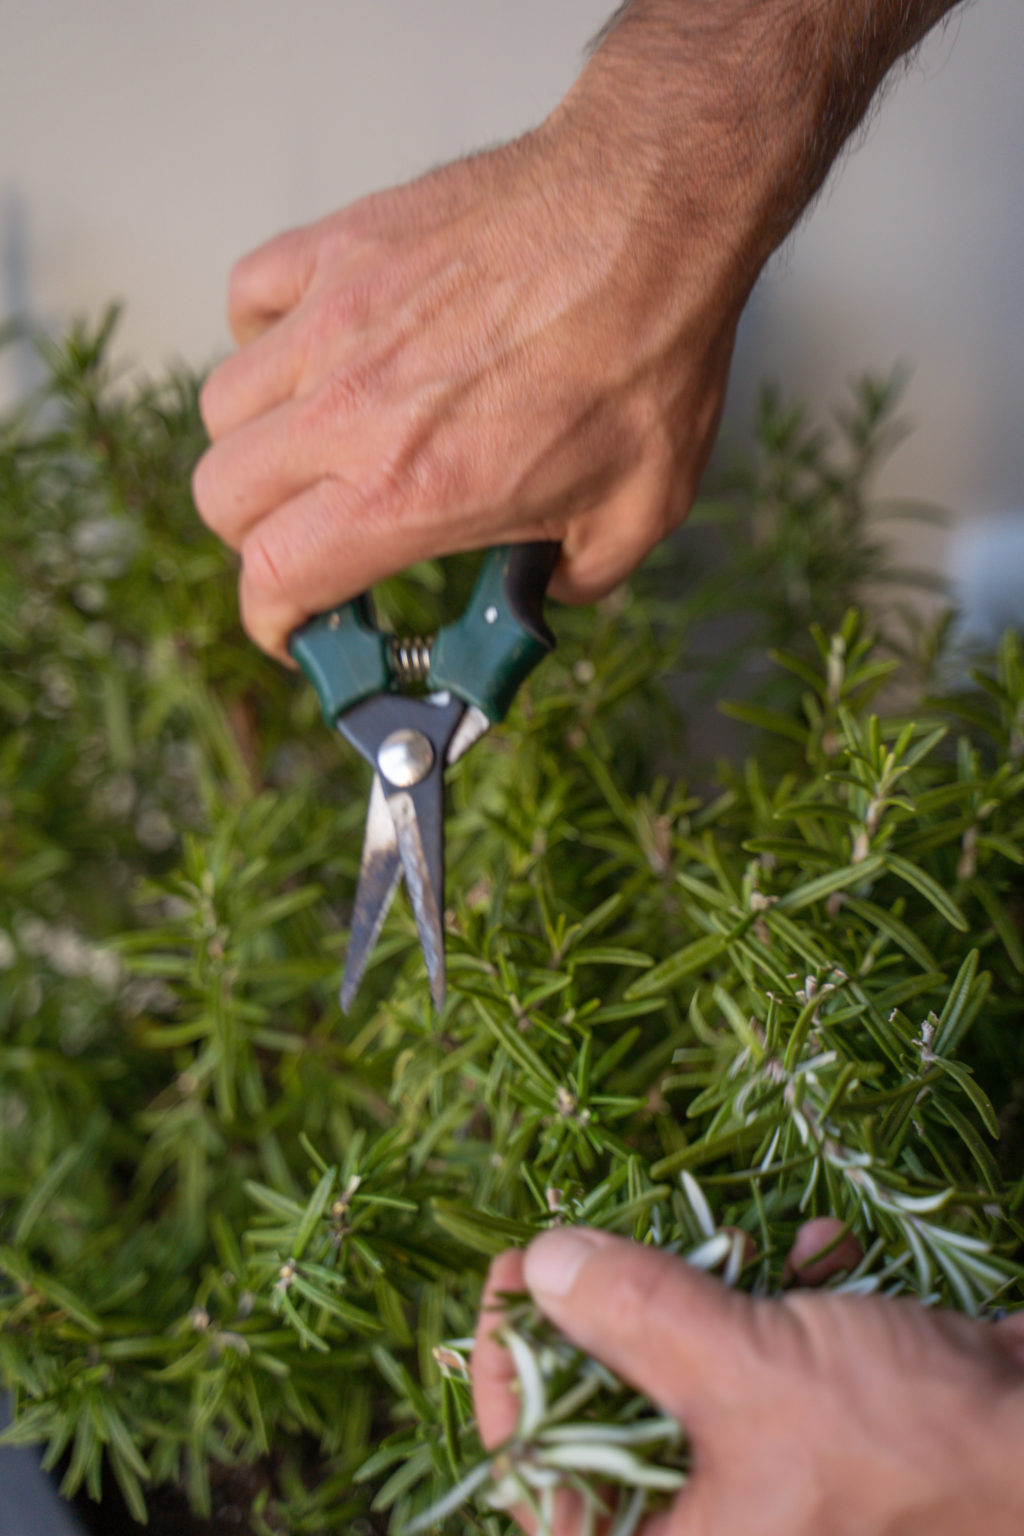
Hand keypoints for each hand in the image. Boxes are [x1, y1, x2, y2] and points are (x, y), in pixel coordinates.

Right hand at [192, 0, 961, 660]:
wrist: (655, 215)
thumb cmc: (650, 357)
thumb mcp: (635, 514)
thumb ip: (573, 578)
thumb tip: (544, 589)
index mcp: (407, 493)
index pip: (273, 577)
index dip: (272, 620)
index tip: (294, 627)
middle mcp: (348, 412)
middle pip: (221, 496)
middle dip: (257, 538)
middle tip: (310, 539)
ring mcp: (333, 320)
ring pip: (222, 405)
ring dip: (256, 444)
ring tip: (314, 446)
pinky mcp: (341, 245)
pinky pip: (248, 295)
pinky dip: (260, 334)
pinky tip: (315, 348)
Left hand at [472, 1225, 1023, 1535]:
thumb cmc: (901, 1440)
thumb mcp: (748, 1371)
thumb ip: (633, 1316)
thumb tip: (542, 1266)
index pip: (538, 1483)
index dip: (512, 1374)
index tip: (514, 1274)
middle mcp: (715, 1526)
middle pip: (608, 1409)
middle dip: (618, 1309)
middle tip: (603, 1229)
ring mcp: (768, 1479)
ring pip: (685, 1368)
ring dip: (709, 1293)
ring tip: (742, 1245)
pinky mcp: (816, 1431)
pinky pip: (761, 1356)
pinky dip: (779, 1299)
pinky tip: (821, 1254)